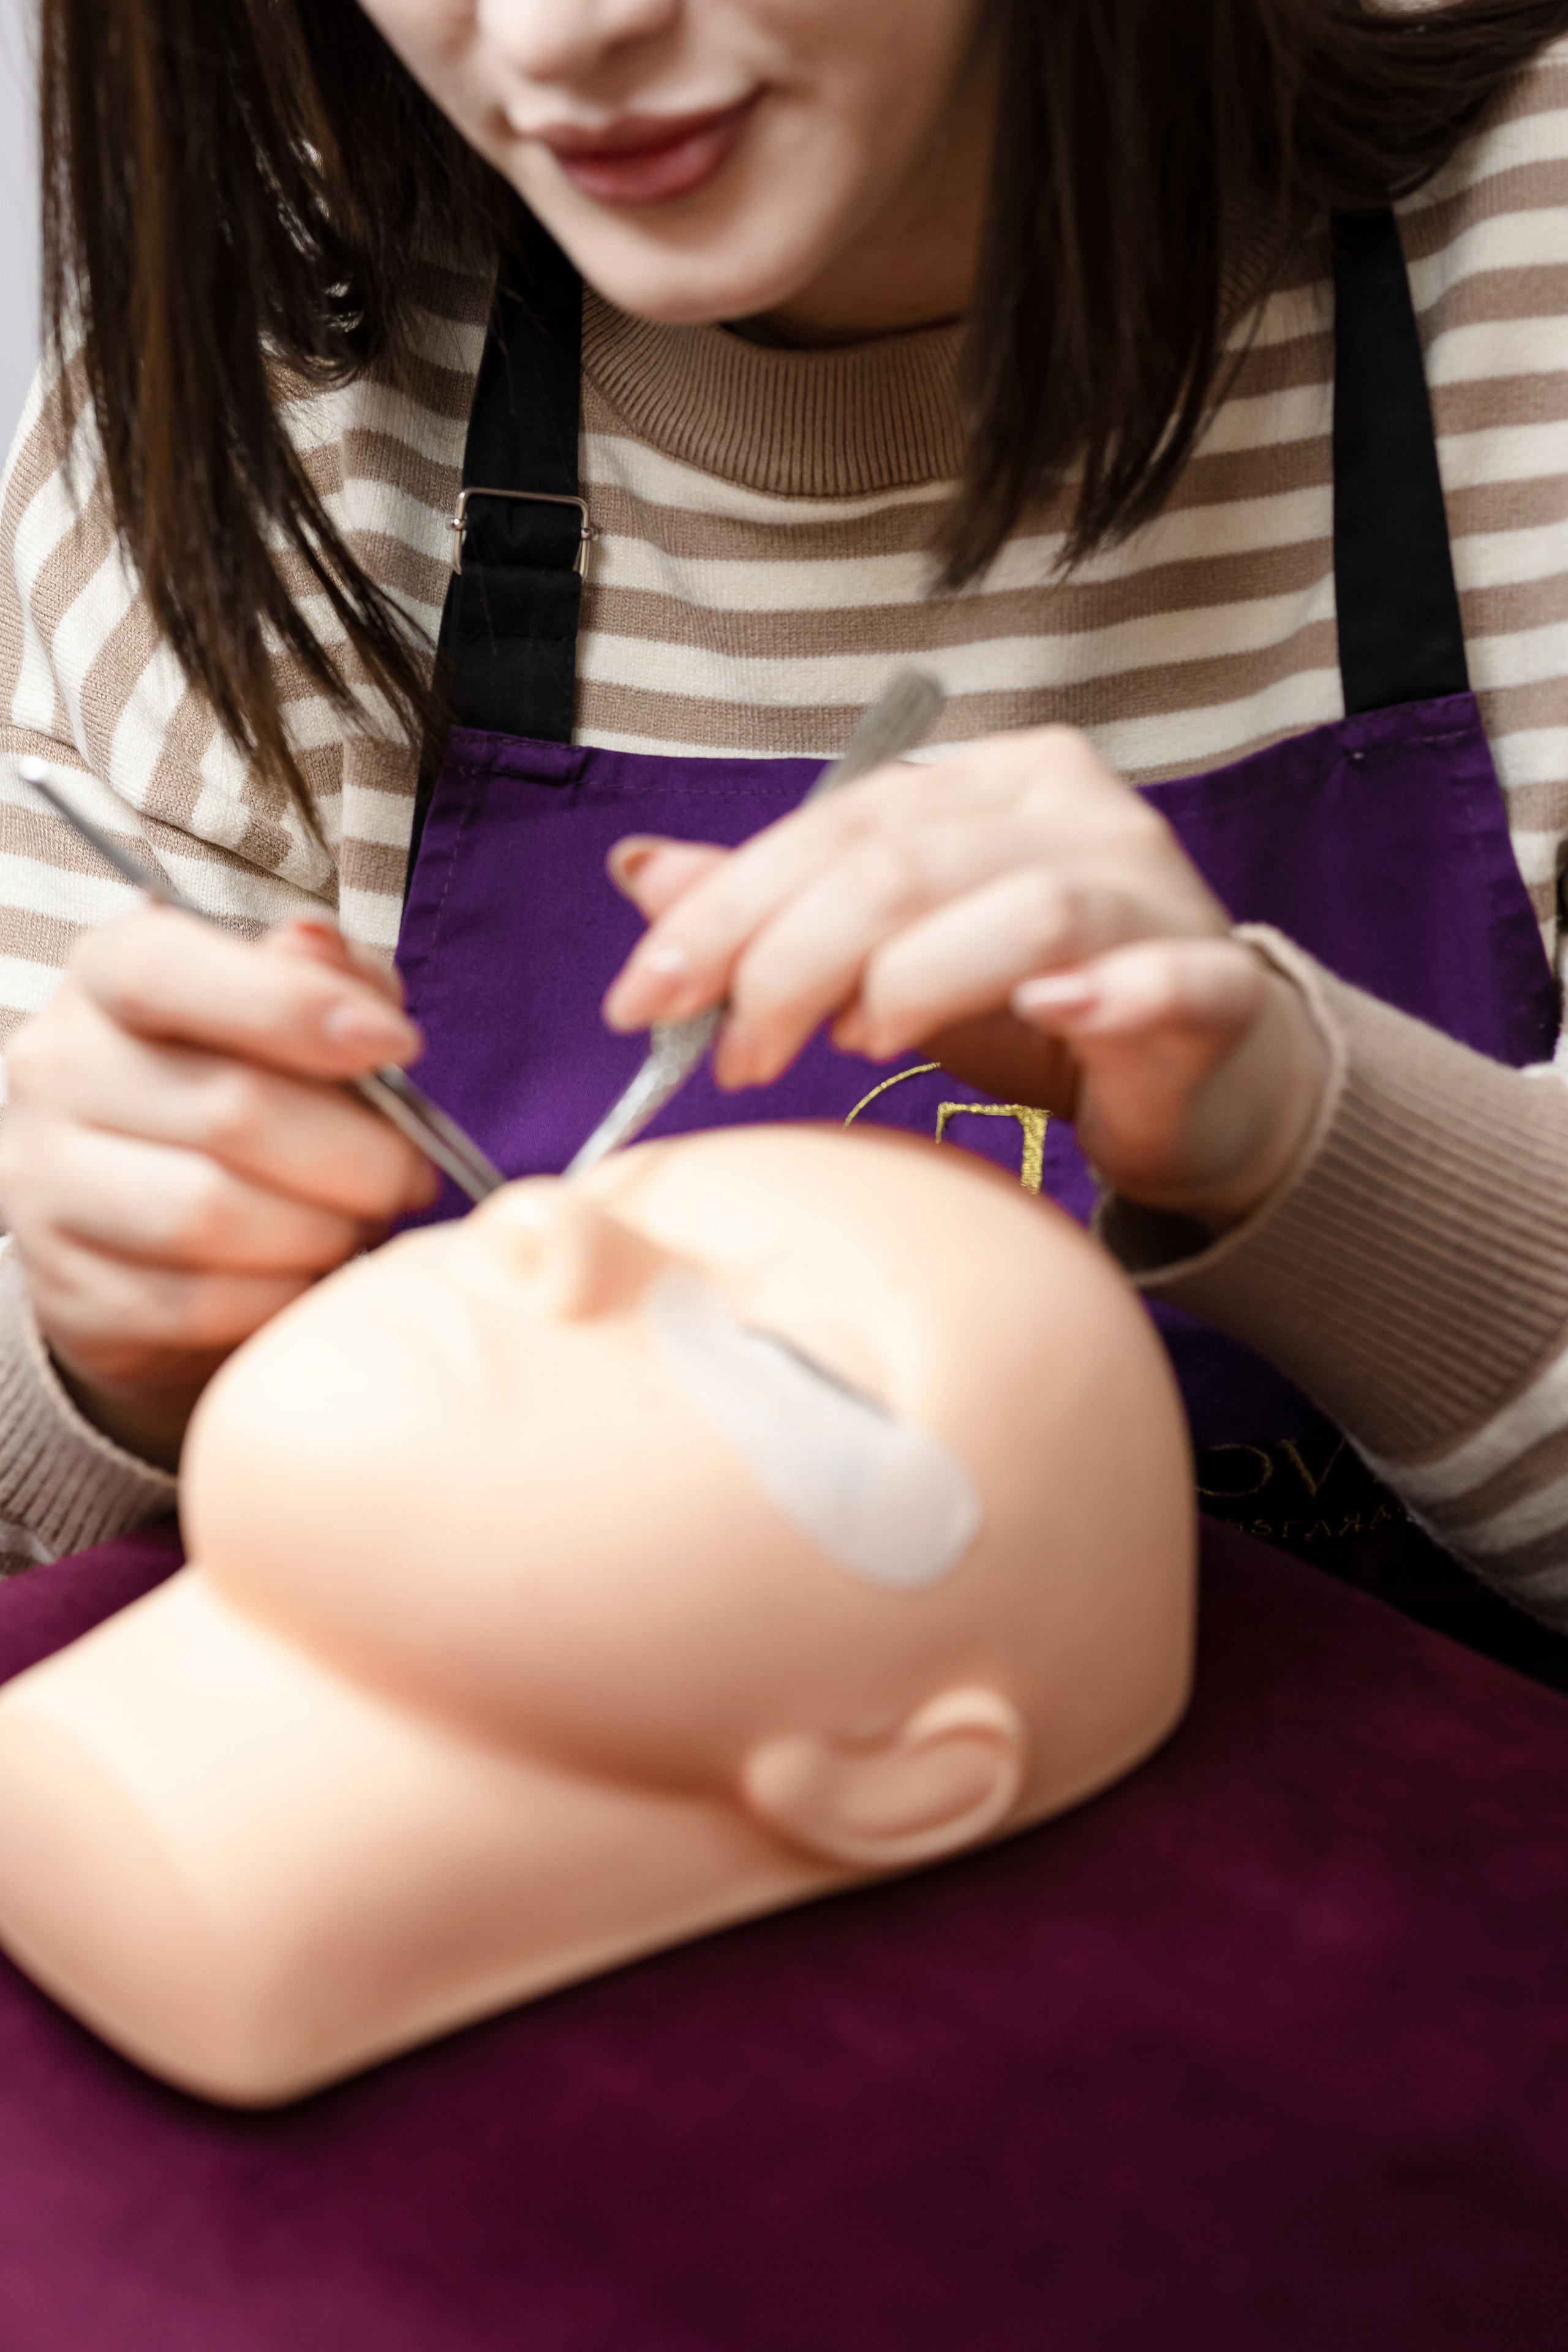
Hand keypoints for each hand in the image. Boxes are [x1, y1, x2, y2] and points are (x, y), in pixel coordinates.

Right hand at [0, 911, 436, 1465]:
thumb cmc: (240, 1093)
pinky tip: (311, 1275)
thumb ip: (322, 977)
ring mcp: (46, 1184)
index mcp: (106, 975)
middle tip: (411, 1173)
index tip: (398, 1044)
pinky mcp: (69, 1289)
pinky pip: (198, 1303)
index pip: (165, 971)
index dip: (293, 1007)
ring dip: (322, 1228)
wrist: (150, 1223)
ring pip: (211, 1215)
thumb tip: (334, 969)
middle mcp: (57, 1070)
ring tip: (361, 1223)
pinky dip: (282, 1296)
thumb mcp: (287, 1012)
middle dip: (357, 1152)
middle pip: (228, 1109)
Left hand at [600, 727, 1328, 1231]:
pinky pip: (1166, 976)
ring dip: (915, 977)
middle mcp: (1075, 811)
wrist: (1197, 1080)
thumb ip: (779, 916)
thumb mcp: (886, 958)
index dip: (728, 910)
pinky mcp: (1218, 987)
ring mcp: (1155, 892)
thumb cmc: (1036, 1010)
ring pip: (1024, 906)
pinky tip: (1047, 1014)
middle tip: (735, 1054)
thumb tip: (645, 874)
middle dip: (791, 958)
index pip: (839, 825)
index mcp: (992, 782)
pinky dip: (1103, 991)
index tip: (643, 1000)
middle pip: (907, 861)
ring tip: (856, 1044)